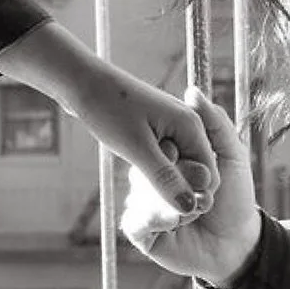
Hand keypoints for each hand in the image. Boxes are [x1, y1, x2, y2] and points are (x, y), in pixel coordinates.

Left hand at [0, 22, 217, 215]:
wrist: (81, 81)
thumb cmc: (108, 109)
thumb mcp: (136, 148)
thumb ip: (165, 179)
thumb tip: (190, 208)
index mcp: (191, 125)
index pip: (208, 175)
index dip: (190, 193)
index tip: (160, 197)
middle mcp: (187, 124)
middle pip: (194, 172)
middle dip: (174, 185)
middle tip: (141, 179)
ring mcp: (171, 126)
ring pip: (178, 167)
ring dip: (159, 178)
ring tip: (134, 168)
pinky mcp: (155, 130)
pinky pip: (163, 158)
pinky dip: (150, 167)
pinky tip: (132, 163)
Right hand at [122, 89, 262, 287]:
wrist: (238, 243)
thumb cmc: (236, 198)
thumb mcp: (231, 154)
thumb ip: (215, 122)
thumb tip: (192, 90)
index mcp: (170, 160)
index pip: (156, 146)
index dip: (170, 150)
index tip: (185, 156)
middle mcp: (153, 180)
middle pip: (143, 170)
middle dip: (173, 179)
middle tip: (202, 191)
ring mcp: (145, 205)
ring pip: (138, 194)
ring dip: (167, 202)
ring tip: (192, 211)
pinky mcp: (142, 232)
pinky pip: (134, 220)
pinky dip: (156, 219)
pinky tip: (175, 223)